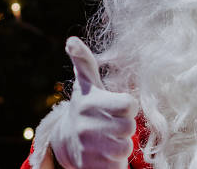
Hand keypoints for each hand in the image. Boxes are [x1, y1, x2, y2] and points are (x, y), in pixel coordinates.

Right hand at [50, 37, 137, 168]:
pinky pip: (118, 166)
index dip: (128, 105)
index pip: (129, 104)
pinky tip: (107, 155)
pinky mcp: (91, 168)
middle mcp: (86, 127)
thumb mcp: (86, 83)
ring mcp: (88, 149)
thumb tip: (71, 40)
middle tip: (113, 123)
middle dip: (125, 125)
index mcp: (89, 104)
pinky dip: (116, 162)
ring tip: (110, 138)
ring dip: (123, 144)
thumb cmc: (87, 106)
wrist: (67, 141)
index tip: (119, 105)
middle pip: (129, 127)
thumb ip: (83, 61)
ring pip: (125, 148)